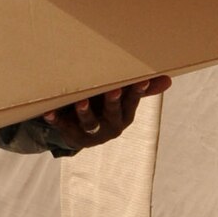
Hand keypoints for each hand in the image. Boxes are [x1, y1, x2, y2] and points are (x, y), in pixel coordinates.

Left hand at [43, 76, 170, 149]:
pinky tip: (49, 112)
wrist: (82, 134)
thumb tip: (168, 80)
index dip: (136, 92)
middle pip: (113, 113)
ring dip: (86, 112)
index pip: (133, 101)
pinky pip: (64, 127)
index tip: (141, 80)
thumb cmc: (105, 109)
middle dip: (113, 102)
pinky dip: (57, 120)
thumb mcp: (123, 100)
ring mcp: (93, 133)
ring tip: (81, 102)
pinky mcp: (74, 136)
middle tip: (112, 90)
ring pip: (90, 123)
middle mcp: (111, 126)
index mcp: (125, 115)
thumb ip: (141, 90)